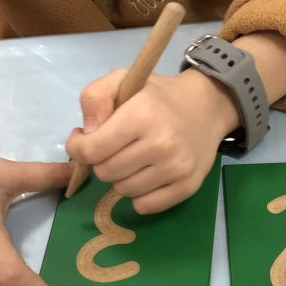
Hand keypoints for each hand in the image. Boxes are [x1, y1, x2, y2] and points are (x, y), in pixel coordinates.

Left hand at [65, 67, 239, 212]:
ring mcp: (176, 168)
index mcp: (141, 115)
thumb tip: (85, 134)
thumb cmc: (158, 96)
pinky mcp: (187, 187)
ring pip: (123, 190)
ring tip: (133, 158)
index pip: (91, 150)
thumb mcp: (122, 79)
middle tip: (115, 146)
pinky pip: (145, 206)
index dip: (78, 147)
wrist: (206, 107)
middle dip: (102, 160)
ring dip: (121, 177)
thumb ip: (94, 98)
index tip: (84, 139)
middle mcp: (160, 144)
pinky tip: (146, 175)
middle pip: (105, 172)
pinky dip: (139, 195)